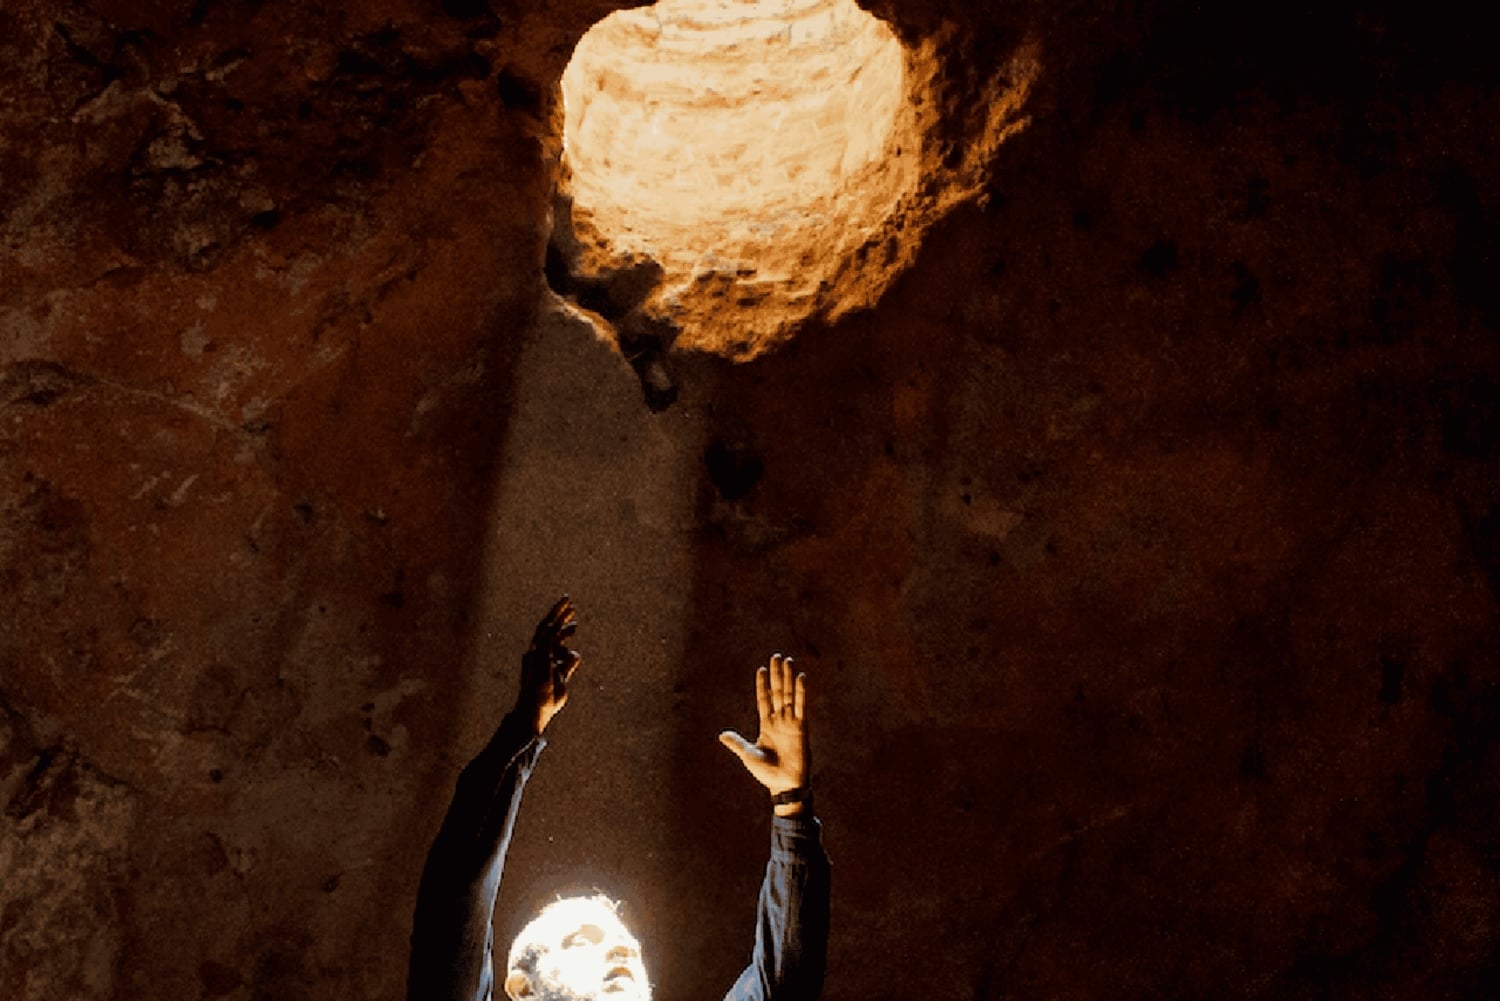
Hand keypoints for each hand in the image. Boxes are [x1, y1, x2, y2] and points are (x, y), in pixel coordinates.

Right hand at [517, 596, 581, 734]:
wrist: (535, 713)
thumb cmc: (546, 701)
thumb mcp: (562, 681)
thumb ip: (567, 666)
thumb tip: (576, 653)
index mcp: (539, 658)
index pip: (549, 637)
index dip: (561, 626)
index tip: (574, 621)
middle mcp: (535, 653)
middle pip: (546, 628)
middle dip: (557, 613)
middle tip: (569, 600)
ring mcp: (536, 655)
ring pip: (547, 629)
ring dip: (558, 615)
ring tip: (571, 605)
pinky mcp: (540, 658)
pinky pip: (550, 639)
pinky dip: (560, 631)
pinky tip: (573, 626)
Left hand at [719, 654, 808, 810]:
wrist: (784, 785)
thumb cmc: (767, 773)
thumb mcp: (748, 755)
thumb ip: (737, 743)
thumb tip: (721, 735)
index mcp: (766, 725)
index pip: (764, 699)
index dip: (762, 685)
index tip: (761, 669)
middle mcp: (779, 720)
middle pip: (777, 692)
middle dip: (777, 675)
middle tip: (776, 656)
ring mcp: (790, 722)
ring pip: (789, 694)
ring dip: (788, 677)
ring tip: (787, 660)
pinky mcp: (801, 727)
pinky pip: (801, 705)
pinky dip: (801, 692)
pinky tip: (801, 677)